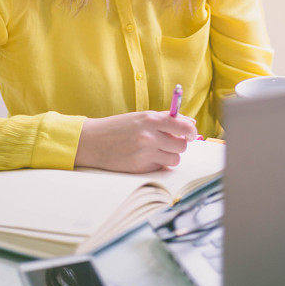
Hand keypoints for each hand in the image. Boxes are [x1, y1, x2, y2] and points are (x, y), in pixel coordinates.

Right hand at [74, 111, 198, 172]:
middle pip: (182, 145)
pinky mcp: (141, 169)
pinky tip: (147, 158)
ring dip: (171, 156)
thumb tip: (191, 123)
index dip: (191, 131)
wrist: (93, 142)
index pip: (183, 127)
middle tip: (171, 142)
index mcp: (150, 119)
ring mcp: (145, 154)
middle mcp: (149, 136)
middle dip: (180, 144)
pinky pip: (161, 168)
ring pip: (175, 159)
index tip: (191, 134)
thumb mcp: (140, 117)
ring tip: (158, 151)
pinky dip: (159, 164)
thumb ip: (166, 119)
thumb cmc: (118, 127)